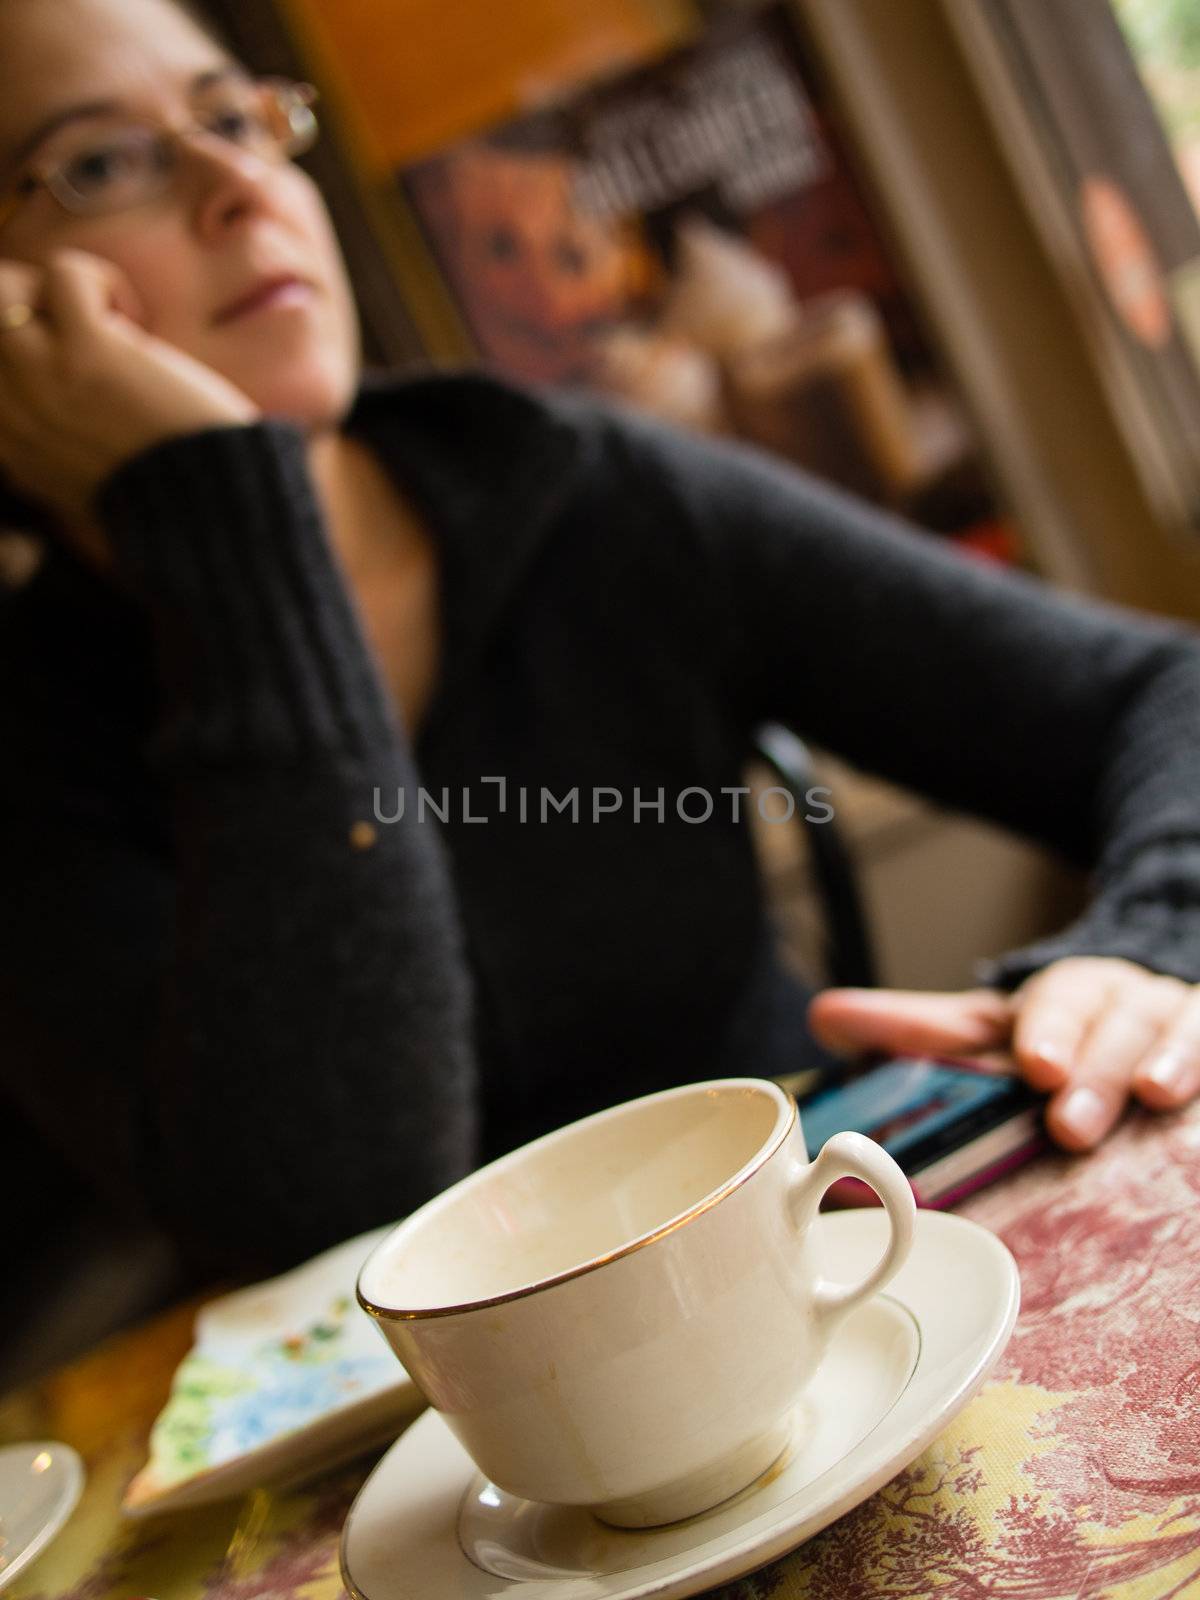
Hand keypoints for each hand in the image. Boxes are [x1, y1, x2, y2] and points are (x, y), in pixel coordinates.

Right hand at [0, 248, 257, 555]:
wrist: (207, 505)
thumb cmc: (166, 488)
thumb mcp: (82, 480)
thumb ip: (51, 445)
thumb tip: (59, 395)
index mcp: (7, 444)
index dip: (12, 339)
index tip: (56, 347)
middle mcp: (9, 412)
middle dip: (17, 302)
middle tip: (70, 320)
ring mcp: (41, 379)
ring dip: (45, 286)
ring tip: (93, 315)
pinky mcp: (86, 353)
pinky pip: (64, 274)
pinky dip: (99, 279)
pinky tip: (132, 316)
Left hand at [808, 957, 1199, 1151]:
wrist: (1155, 1018)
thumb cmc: (1062, 1037)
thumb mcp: (994, 1033)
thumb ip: (920, 1032)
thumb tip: (823, 1017)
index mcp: (1060, 995)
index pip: (1051, 1002)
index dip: (1047, 1027)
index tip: (1037, 1065)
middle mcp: (1117, 1000)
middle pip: (1106, 1015)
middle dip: (1091, 1058)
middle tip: (1069, 1109)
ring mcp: (1168, 1021)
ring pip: (1164, 1028)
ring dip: (1157, 1061)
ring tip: (1149, 1095)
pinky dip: (1199, 1060)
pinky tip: (1188, 1098)